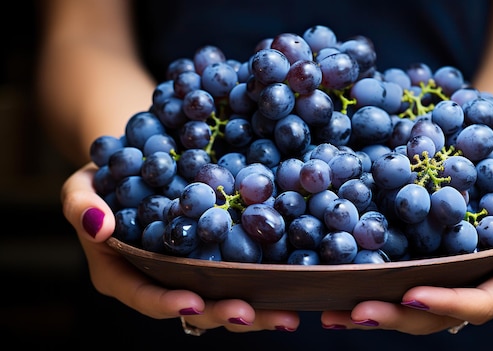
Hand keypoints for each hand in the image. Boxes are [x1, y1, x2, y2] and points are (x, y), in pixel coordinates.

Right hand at [61, 163, 299, 331]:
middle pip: (192, 308)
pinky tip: (293, 282)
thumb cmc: (102, 180)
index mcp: (123, 273)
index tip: (193, 303)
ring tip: (287, 315)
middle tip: (253, 314)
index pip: (144, 296)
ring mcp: (191, 272)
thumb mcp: (79, 188)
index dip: (168, 303)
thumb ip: (80, 207)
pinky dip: (265, 280)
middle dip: (222, 314)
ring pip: (222, 298)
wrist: (136, 165)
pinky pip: (239, 273)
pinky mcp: (216, 257)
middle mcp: (160, 281)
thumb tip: (98, 225)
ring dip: (255, 309)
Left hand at [320, 164, 492, 333]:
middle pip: (435, 316)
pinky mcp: (425, 265)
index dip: (448, 303)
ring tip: (331, 311)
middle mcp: (476, 287)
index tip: (411, 294)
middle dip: (395, 317)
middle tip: (354, 312)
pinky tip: (334, 287)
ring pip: (410, 309)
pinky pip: (396, 284)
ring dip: (372, 312)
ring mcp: (449, 280)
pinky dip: (367, 287)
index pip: (481, 303)